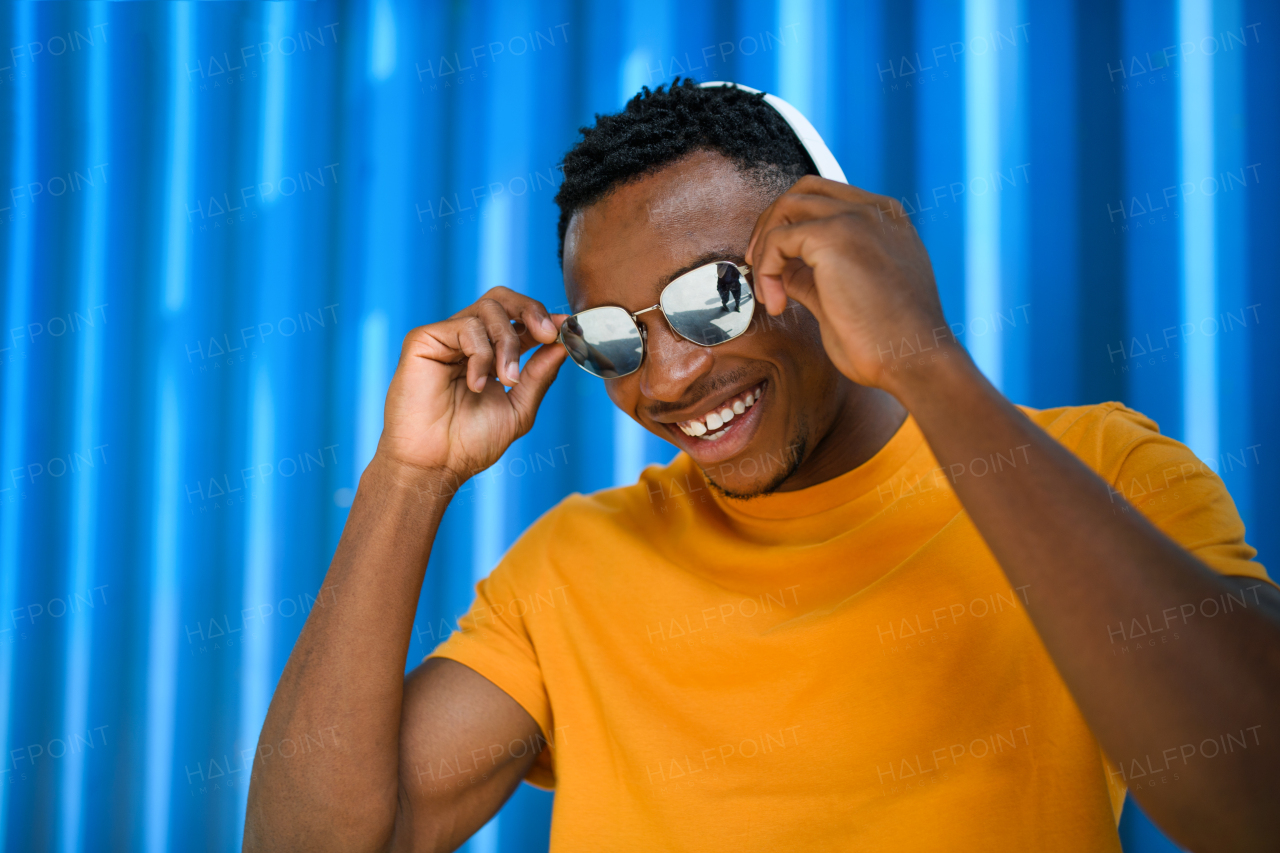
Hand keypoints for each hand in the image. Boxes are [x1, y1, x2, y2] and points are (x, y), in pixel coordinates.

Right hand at [375, 287, 567, 491]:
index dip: (545, 319)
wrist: (436, 463)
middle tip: (546, 335)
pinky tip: (476, 385)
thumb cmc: (471, 443)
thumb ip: (540, 374)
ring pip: (488, 309)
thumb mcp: (519, 407)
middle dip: (531, 310)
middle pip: (502, 299)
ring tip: (506, 380)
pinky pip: (465, 326)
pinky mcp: (424, 339)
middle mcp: (468, 340)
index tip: (566, 331)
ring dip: (508, 343)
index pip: (519, 319)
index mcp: (491, 354)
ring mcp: (446, 338)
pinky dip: (480, 355)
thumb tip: (563, 343)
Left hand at [745, 176, 952, 392]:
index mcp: (886, 219)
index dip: (791, 224)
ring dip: (765, 247)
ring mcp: (857, 218)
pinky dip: (767, 270)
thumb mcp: (847, 294)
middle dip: (770, 225)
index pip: (825, 197)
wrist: (916, 361)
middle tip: (760, 268)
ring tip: (767, 292)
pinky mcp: (834, 236)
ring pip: (787, 207)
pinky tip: (777, 304)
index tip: (776, 263)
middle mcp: (875, 210)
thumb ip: (815, 275)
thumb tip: (782, 270)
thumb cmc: (889, 341)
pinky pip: (779, 239)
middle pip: (803, 191)